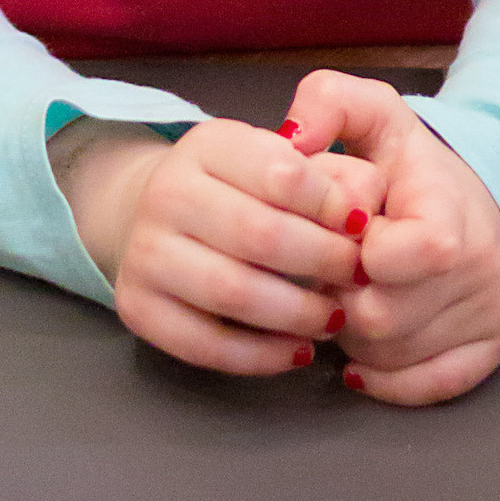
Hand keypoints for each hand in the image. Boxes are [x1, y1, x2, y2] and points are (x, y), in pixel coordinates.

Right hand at [53, 115, 384, 377]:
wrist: (158, 214)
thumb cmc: (240, 189)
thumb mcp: (277, 158)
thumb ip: (326, 177)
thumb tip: (361, 213)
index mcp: (208, 145)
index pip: (280, 172)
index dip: (330, 205)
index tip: (362, 226)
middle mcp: (167, 192)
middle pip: (259, 235)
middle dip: (322, 261)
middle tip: (357, 276)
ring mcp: (144, 251)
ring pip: (233, 293)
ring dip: (297, 314)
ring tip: (333, 319)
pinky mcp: (137, 306)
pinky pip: (206, 344)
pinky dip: (261, 355)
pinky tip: (297, 350)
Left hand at [283, 70, 499, 406]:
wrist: (478, 199)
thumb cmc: (412, 165)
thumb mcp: (373, 114)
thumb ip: (328, 103)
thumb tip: (289, 138)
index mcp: (450, 213)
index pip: (385, 259)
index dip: (350, 248)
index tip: (351, 227)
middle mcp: (480, 271)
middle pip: (374, 317)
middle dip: (342, 291)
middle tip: (343, 263)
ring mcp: (489, 316)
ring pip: (387, 355)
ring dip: (355, 331)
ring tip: (361, 290)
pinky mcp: (490, 352)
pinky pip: (420, 388)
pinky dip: (385, 375)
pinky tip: (369, 346)